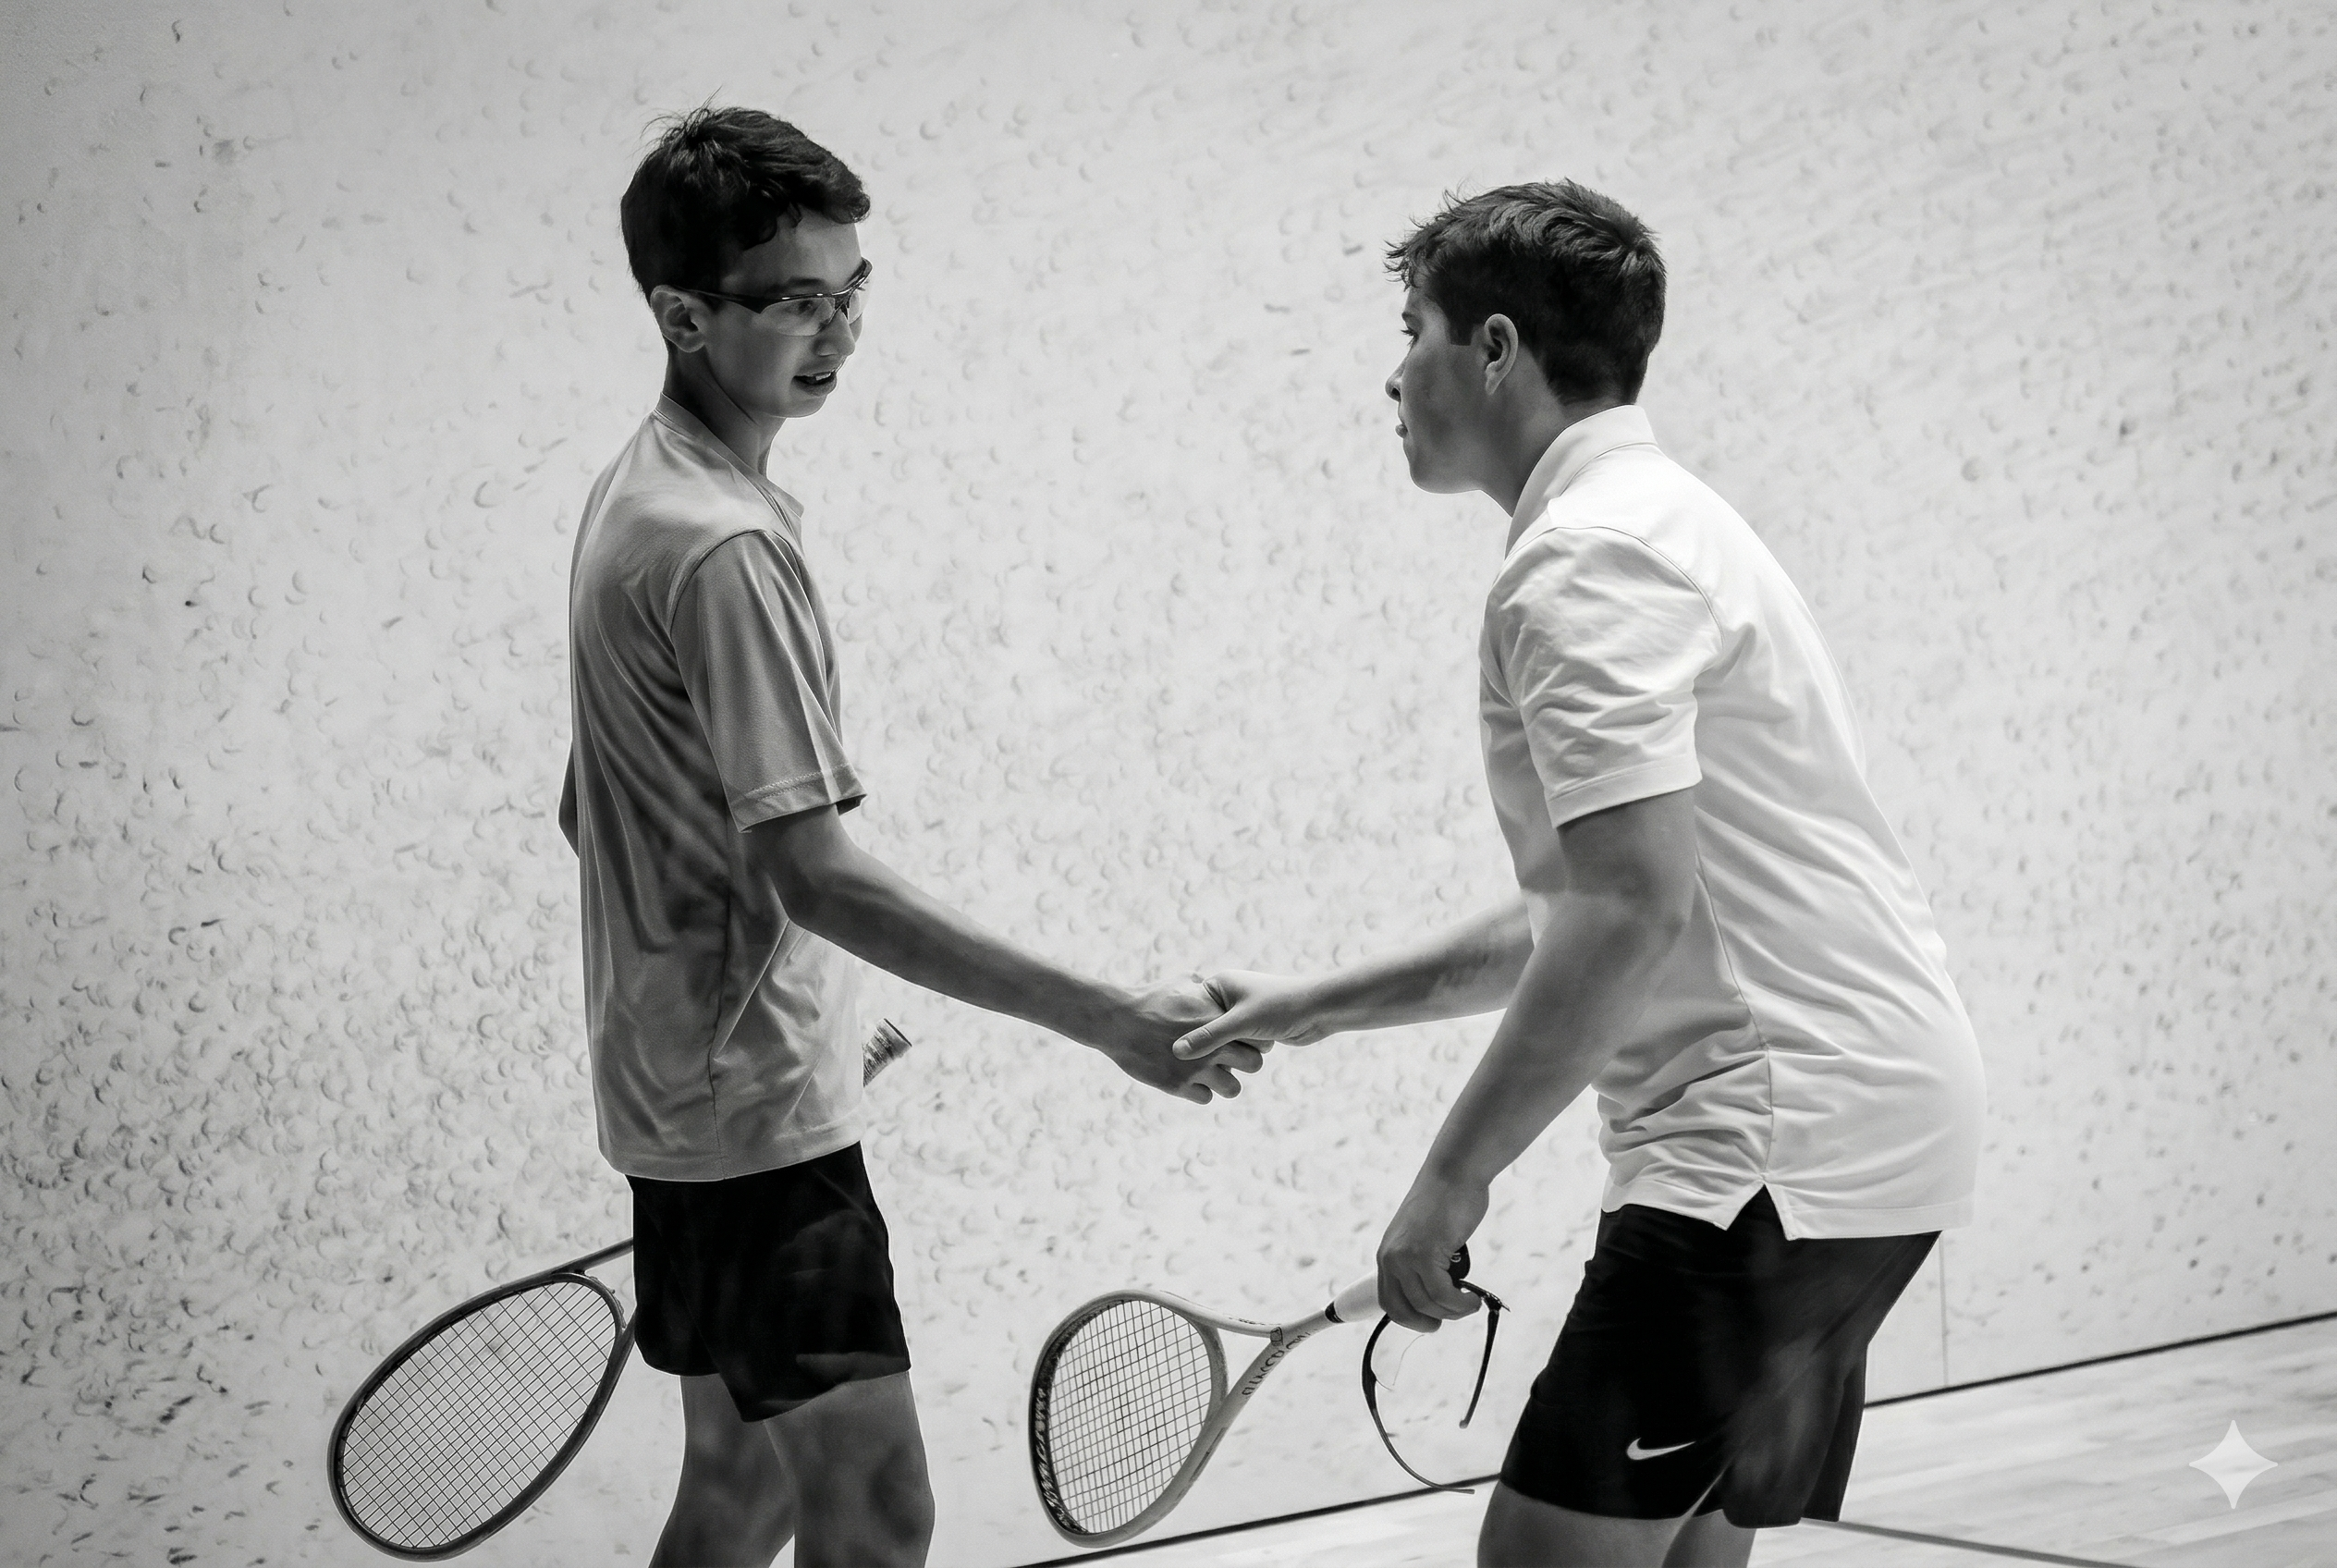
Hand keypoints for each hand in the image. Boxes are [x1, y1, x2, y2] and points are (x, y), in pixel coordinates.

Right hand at [1088, 978, 1267, 1104]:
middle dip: (1244, 1064)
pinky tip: (1189, 1079)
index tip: (1241, 1041)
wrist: (1118, 1020)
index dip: (1252, 1041)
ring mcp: (1197, 1068)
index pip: (1257, 1038)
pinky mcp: (1178, 1086)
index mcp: (1218, 1020)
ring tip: (1211, 1074)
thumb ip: (1200, 986)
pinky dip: (1200, 1091)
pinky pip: (1205, 1097)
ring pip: (1232, 1088)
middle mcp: (1213, 1045)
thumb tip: (1206, 983)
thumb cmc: (1148, 999)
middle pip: (1253, 1064)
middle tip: (1228, 1060)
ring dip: (1224, 1082)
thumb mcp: (1179, 983)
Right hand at [1169, 969, 1338, 1058]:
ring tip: (1230, 1060)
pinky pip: (1233, 1050)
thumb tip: (1177, 1053)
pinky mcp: (1250, 1032)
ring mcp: (1238, 1016)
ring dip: (1226, 1056)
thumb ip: (1209, 1037)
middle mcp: (1226, 999)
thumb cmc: (1281, 1006)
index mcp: (1219, 985)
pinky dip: (1235, 1059)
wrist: (1320, 1009)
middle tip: (1205, 1060)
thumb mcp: (1241, 1023)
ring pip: (1219, 1044)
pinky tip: (1236, 1065)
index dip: (1186, 1031)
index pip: (1190, 1011)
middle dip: (1209, 1046)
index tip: (1182, 1047)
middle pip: (1203, 1031)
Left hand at [1376, 1171, 1488, 1332]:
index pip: (1388, 1301)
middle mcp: (1391, 1258)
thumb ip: (1423, 1263)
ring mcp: (1405, 1257)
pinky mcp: (1425, 1254)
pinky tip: (1472, 1299)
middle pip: (1402, 1310)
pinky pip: (1443, 1294)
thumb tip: (1438, 1294)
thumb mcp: (1424, 1236)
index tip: (1430, 1321)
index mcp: (1388, 1254)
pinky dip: (1460, 1303)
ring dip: (1453, 1312)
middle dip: (1427, 1322)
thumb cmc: (1446, 1201)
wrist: (1453, 1174)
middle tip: (1451, 1316)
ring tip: (1469, 1304)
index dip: (1409, 1318)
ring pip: (1427, 1304)